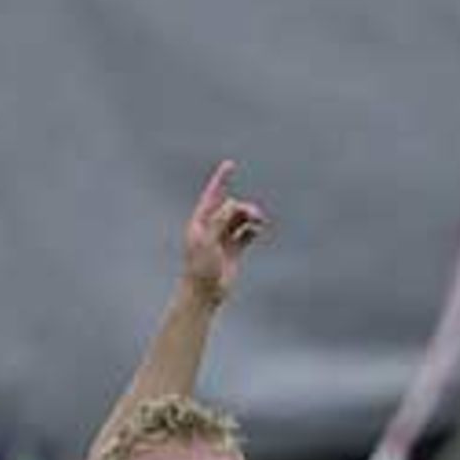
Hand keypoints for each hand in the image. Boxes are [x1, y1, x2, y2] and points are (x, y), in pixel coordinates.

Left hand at [182, 159, 265, 306]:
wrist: (204, 295)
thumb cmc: (200, 268)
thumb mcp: (207, 240)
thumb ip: (219, 219)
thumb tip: (234, 204)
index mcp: (200, 223)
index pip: (212, 195)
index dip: (220, 179)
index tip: (229, 164)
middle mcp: (212, 228)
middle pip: (232, 207)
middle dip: (244, 208)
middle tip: (254, 215)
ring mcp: (223, 239)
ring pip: (241, 219)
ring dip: (251, 217)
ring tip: (259, 222)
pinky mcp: (234, 252)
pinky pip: (247, 233)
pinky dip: (254, 229)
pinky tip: (258, 230)